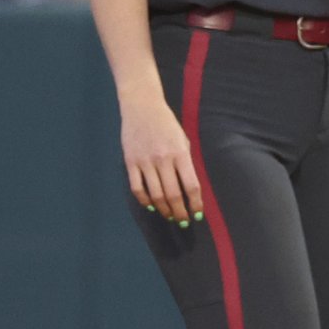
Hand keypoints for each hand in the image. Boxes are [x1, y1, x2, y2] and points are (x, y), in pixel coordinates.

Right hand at [122, 97, 201, 225]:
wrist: (142, 106)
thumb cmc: (167, 124)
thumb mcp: (183, 139)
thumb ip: (185, 162)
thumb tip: (189, 189)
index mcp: (180, 153)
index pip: (191, 186)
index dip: (195, 204)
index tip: (197, 214)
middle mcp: (163, 159)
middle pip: (173, 194)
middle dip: (180, 212)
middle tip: (183, 221)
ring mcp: (145, 161)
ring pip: (155, 195)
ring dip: (164, 210)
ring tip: (169, 216)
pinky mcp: (130, 162)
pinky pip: (137, 188)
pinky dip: (145, 201)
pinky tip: (151, 206)